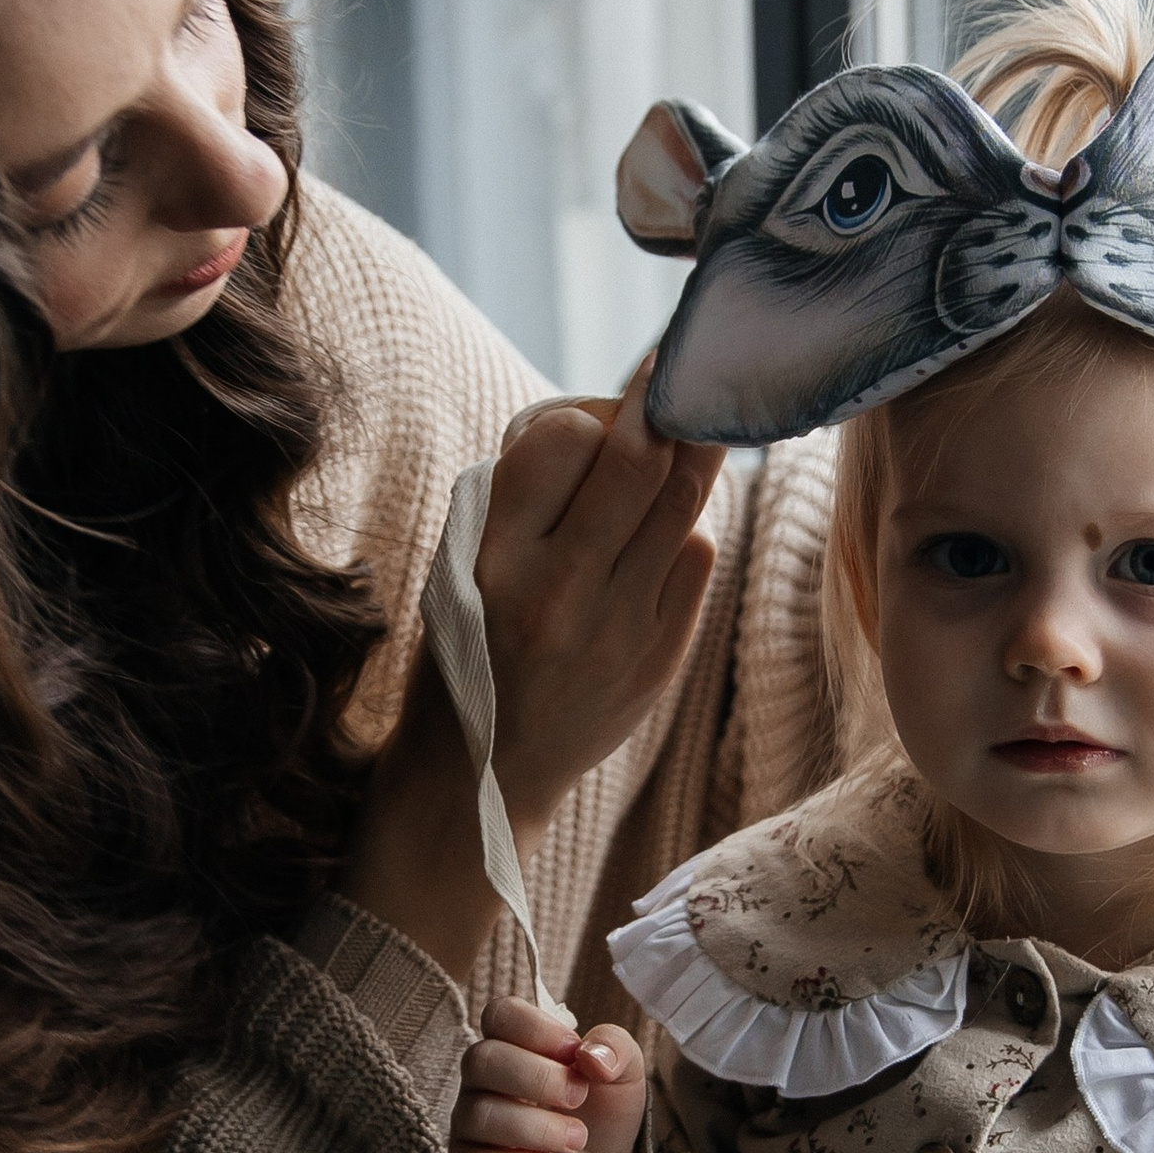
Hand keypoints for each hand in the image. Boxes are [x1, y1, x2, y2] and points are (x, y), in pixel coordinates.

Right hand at [336, 372, 721, 982]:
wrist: (481, 776)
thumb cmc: (465, 648)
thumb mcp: (457, 565)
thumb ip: (518, 494)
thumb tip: (601, 415)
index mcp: (491, 558)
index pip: (562, 439)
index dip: (587, 412)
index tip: (596, 411)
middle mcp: (559, 591)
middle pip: (641, 462)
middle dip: (666, 405)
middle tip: (679, 376)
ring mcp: (618, 628)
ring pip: (685, 504)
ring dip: (691, 457)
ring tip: (687, 434)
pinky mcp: (660, 658)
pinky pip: (697, 559)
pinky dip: (687, 527)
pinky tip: (665, 529)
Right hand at [450, 998, 650, 1152]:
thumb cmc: (602, 1110)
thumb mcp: (625, 1072)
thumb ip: (615, 1048)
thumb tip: (590, 1055)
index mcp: (513, 1041)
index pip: (499, 1014)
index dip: (535, 1028)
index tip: (573, 1052)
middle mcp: (482, 1077)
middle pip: (481, 1059)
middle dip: (537, 1078)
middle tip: (578, 1098)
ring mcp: (470, 1122)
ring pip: (479, 1114)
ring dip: (538, 1128)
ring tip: (576, 1139)